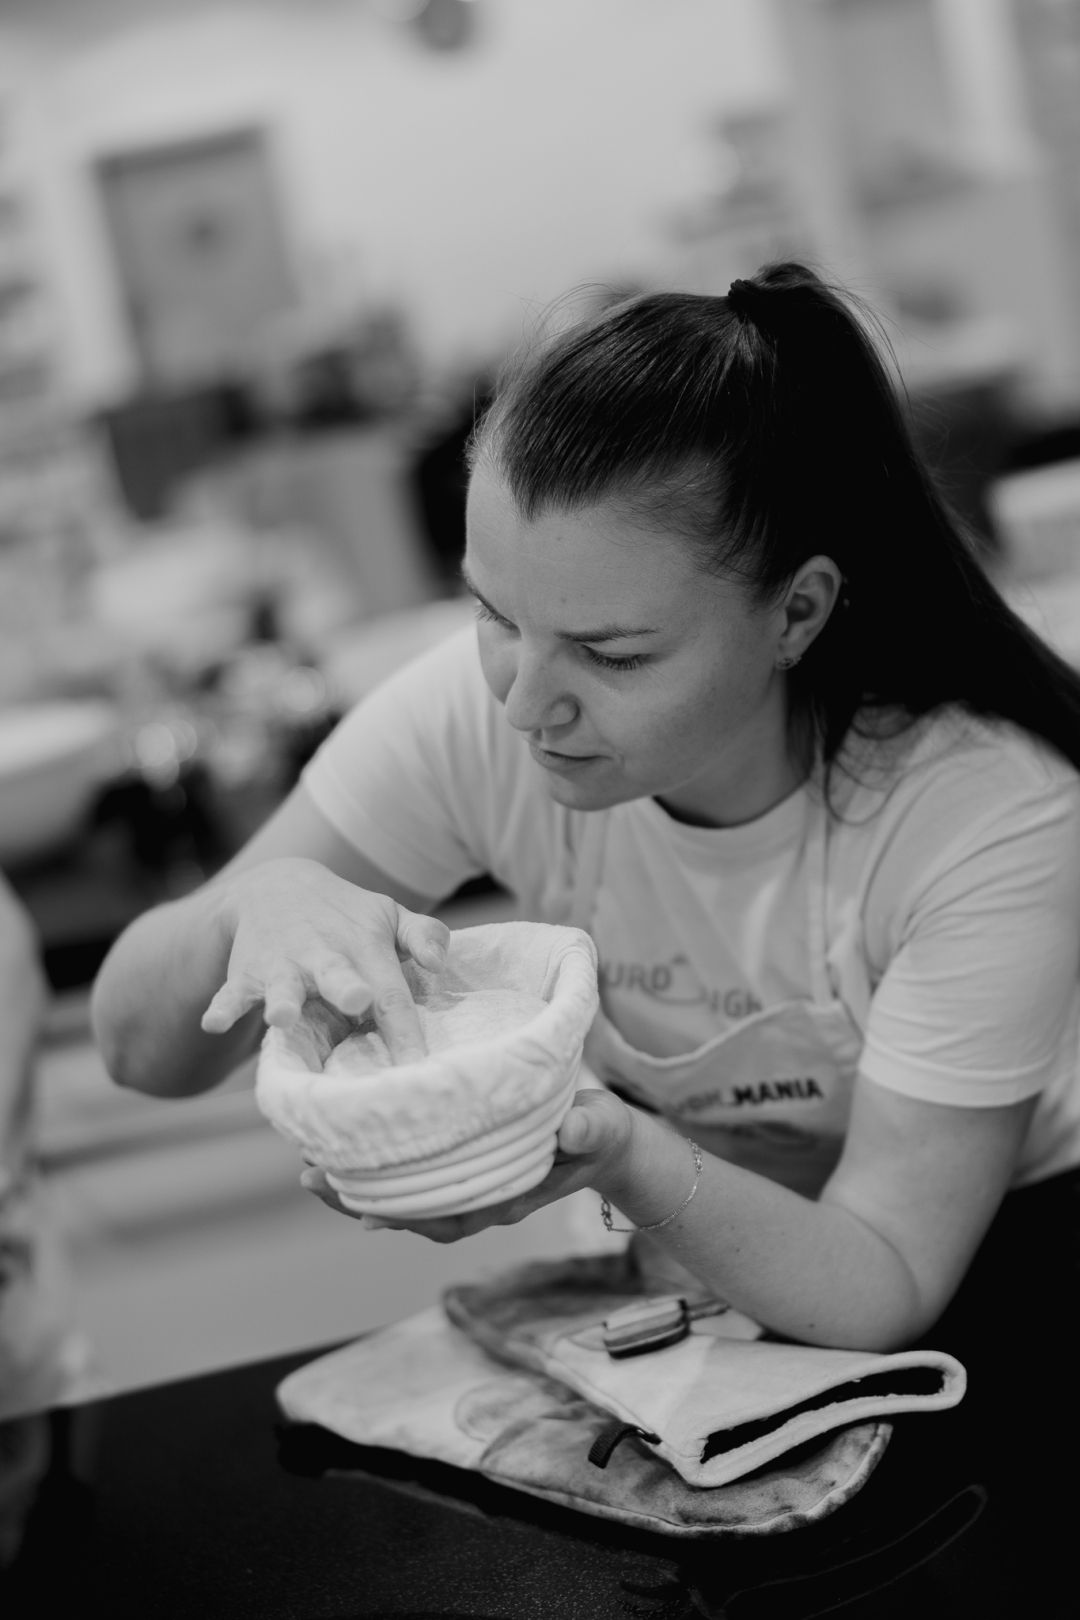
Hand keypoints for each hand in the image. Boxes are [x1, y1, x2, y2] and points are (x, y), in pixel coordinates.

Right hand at [200, 856, 448, 1063]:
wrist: (276, 887)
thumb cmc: (347, 918)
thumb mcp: (388, 916)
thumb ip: (424, 935)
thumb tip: (441, 963)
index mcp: (365, 946)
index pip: (391, 992)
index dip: (405, 1029)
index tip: (417, 1067)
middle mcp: (324, 954)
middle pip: (338, 975)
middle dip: (347, 989)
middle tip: (358, 1002)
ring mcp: (282, 964)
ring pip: (282, 985)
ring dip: (281, 1000)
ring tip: (280, 1017)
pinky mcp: (246, 972)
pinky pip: (232, 992)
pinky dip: (222, 1006)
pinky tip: (213, 1023)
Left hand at [300, 1087, 634, 1240]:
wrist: (601, 1139)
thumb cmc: (598, 1133)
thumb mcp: (600, 1128)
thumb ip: (589, 1130)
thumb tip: (570, 1131)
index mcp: (508, 1194)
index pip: (449, 1217)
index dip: (406, 1216)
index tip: (362, 1210)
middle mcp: (479, 1196)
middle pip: (412, 1212)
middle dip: (360, 1201)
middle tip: (311, 1180)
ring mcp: (467, 1182)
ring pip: (405, 1196)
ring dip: (358, 1186)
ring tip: (311, 1168)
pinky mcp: (460, 1161)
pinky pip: (412, 1175)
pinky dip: (378, 1167)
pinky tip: (344, 1154)